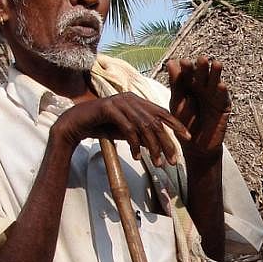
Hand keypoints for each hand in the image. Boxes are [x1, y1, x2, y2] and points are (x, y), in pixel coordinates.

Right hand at [53, 93, 189, 165]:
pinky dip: (135, 145)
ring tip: (157, 163)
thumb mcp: (126, 132)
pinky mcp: (108, 108)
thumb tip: (159, 145)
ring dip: (153, 147)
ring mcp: (119, 102)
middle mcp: (130, 98)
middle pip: (156, 121)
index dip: (176, 124)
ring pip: (144, 126)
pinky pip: (128, 129)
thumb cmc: (101, 127)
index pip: (162, 112)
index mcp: (136, 100)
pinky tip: (138, 157)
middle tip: (173, 160)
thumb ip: (141, 135)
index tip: (188, 138)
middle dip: (166, 142)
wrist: (74, 124)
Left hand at [166, 56, 229, 160]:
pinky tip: (221, 86)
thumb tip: (171, 62)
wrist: (195, 147)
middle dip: (202, 67)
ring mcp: (214, 96)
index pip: (188, 73)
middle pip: (203, 75)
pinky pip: (223, 98)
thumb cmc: (184, 124)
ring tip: (216, 64)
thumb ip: (176, 84)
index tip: (183, 62)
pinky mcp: (223, 106)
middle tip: (200, 60)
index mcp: (189, 85)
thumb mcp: (177, 103)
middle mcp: (203, 87)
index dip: (187, 68)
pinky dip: (222, 92)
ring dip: (216, 74)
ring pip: (215, 82)